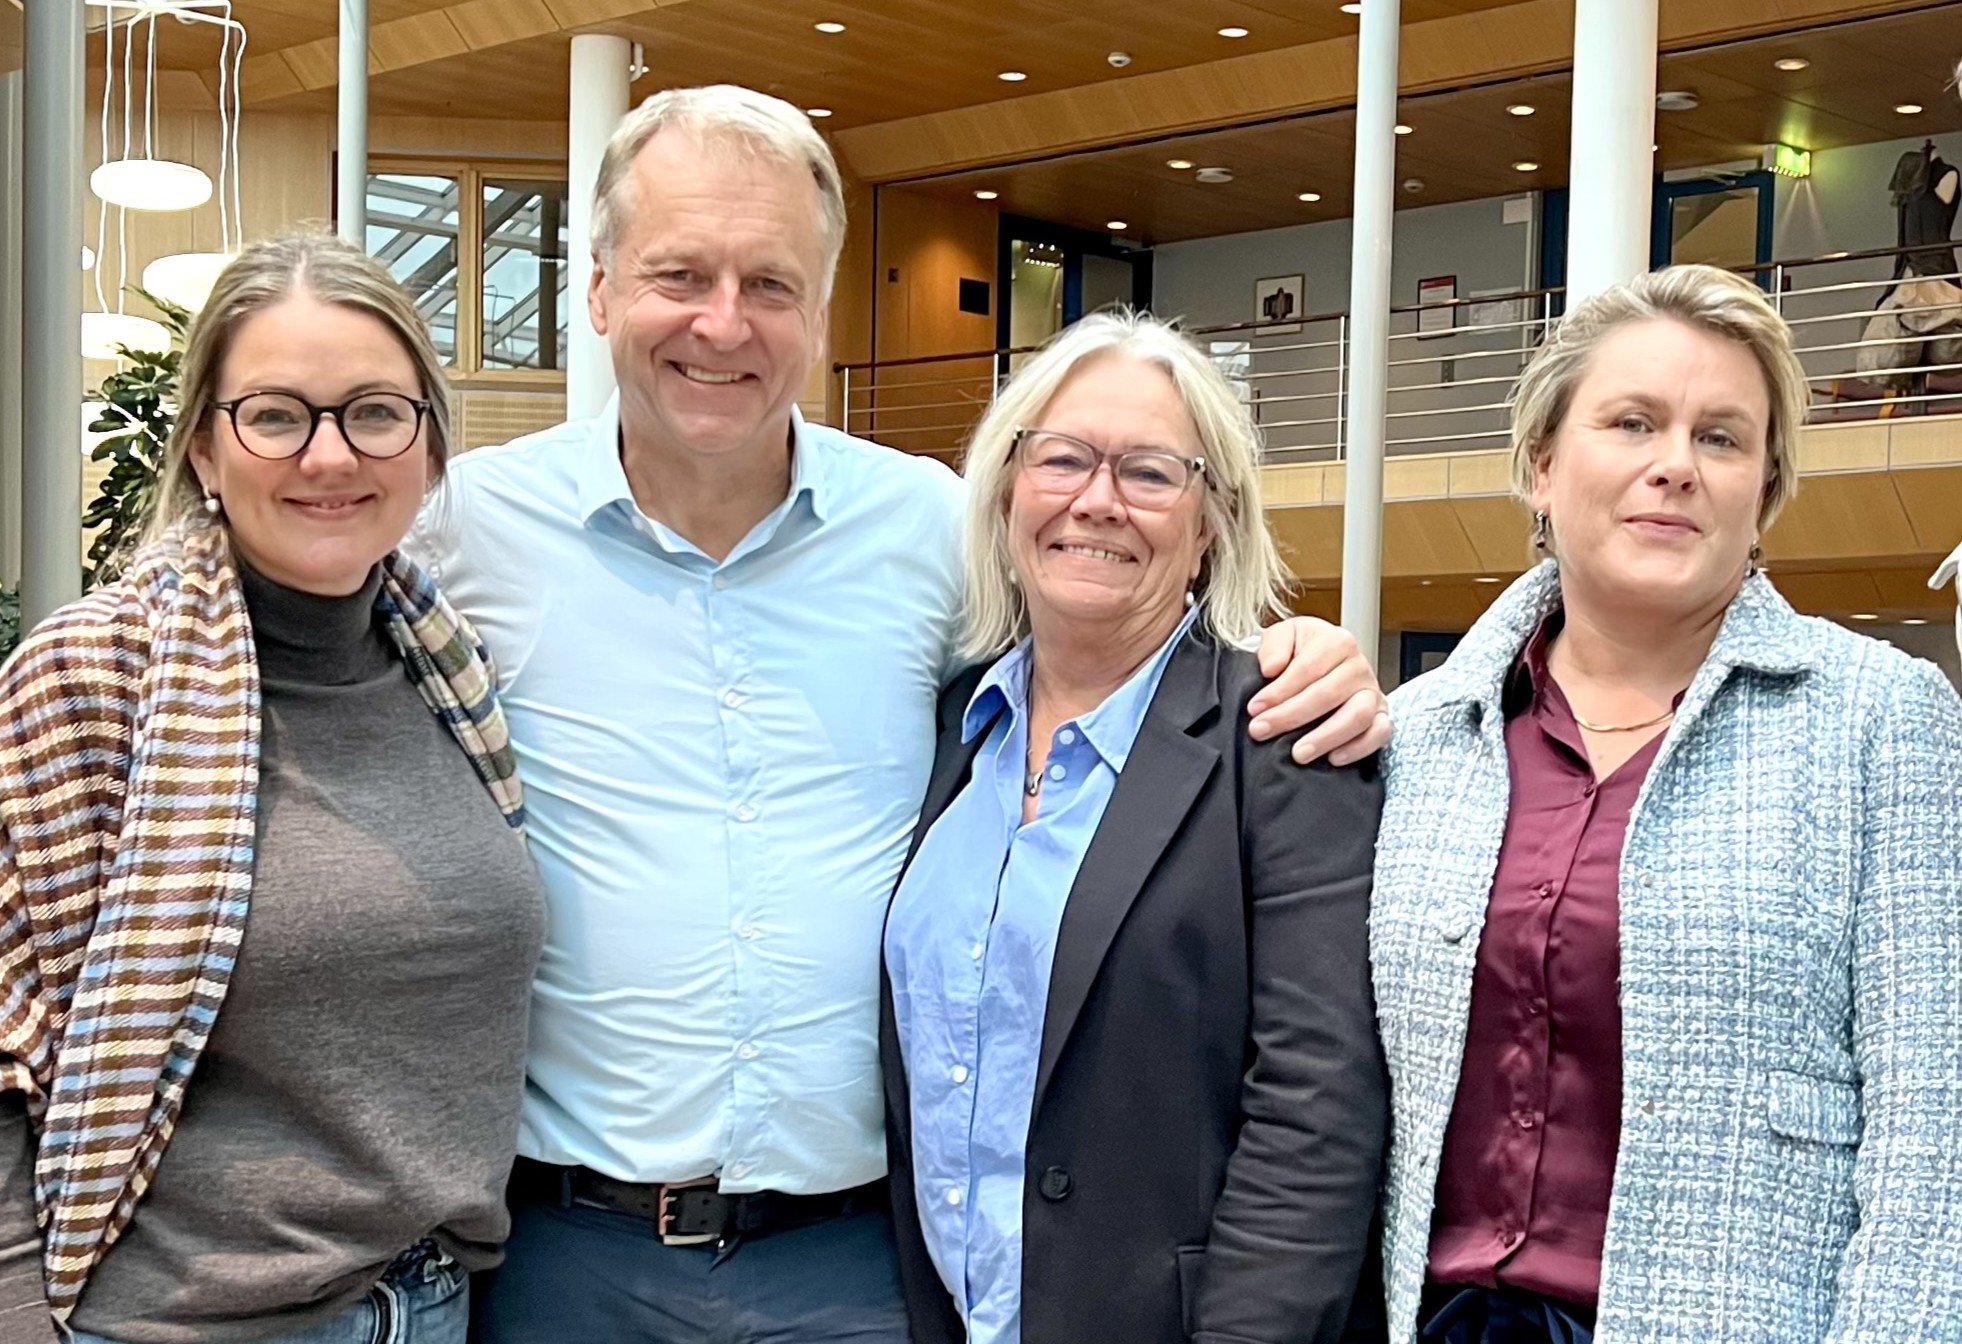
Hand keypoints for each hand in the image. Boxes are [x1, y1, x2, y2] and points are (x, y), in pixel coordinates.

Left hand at [1249, 617, 1390, 766]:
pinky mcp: (1381, 715)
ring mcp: (1372, 692)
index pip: (1307, 668)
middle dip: (1291, 716)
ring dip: (1326, 737)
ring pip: (1358, 716)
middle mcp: (1359, 666)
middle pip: (1329, 693)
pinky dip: (1359, 748)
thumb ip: (1273, 646)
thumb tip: (1271, 668)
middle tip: (1262, 731)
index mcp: (1336, 641)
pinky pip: (1379, 733)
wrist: (1318, 665)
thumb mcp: (1282, 637)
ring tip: (1298, 754)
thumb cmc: (1299, 653)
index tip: (1254, 708)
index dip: (1279, 691)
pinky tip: (1333, 758)